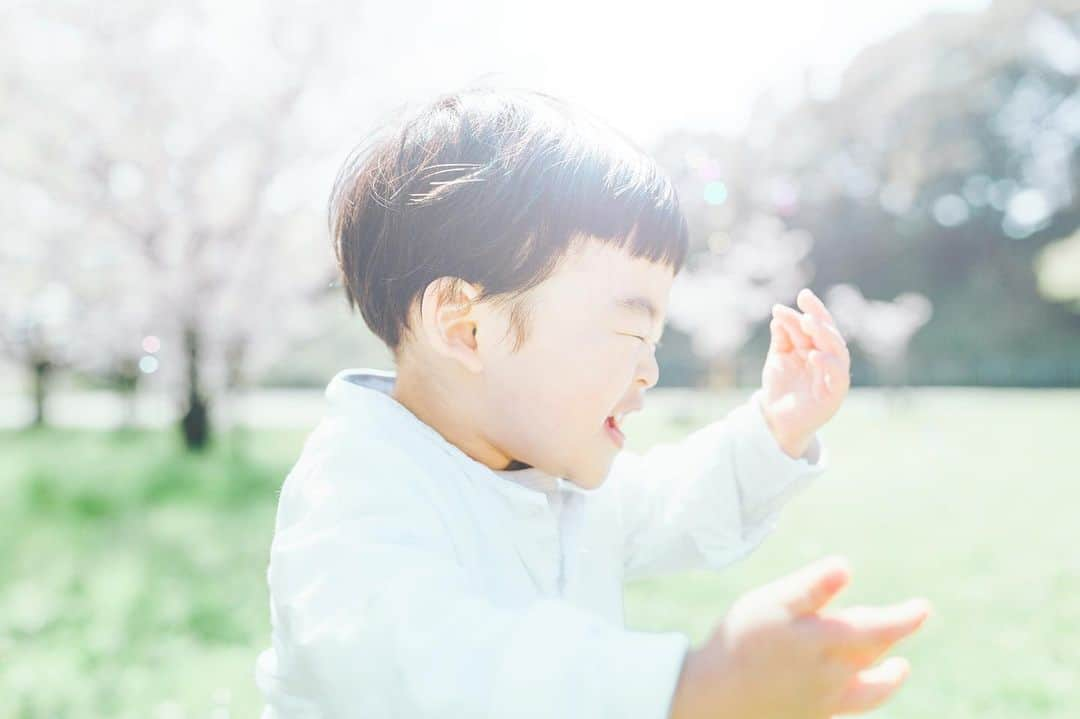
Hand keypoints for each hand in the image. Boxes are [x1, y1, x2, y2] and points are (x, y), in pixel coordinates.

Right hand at [669, 556, 931, 718]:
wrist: (712, 699)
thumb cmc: (740, 642)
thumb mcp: (771, 603)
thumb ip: (811, 587)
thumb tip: (846, 567)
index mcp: (826, 641)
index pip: (879, 630)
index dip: (904, 619)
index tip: (923, 608)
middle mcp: (832, 674)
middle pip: (873, 654)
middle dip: (891, 636)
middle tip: (910, 617)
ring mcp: (821, 700)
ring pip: (867, 687)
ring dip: (887, 676)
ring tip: (900, 667)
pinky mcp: (808, 716)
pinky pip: (847, 708)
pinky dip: (862, 697)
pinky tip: (855, 689)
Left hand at [761, 288, 850, 457]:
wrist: (775, 419)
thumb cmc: (780, 387)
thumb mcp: (777, 358)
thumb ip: (781, 339)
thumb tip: (779, 316)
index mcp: (816, 347)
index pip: (818, 324)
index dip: (813, 309)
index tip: (802, 294)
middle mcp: (828, 359)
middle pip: (829, 333)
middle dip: (819, 316)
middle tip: (805, 303)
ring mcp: (833, 376)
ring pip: (837, 351)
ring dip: (825, 335)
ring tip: (808, 322)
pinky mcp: (834, 394)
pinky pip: (837, 376)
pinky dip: (827, 364)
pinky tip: (813, 355)